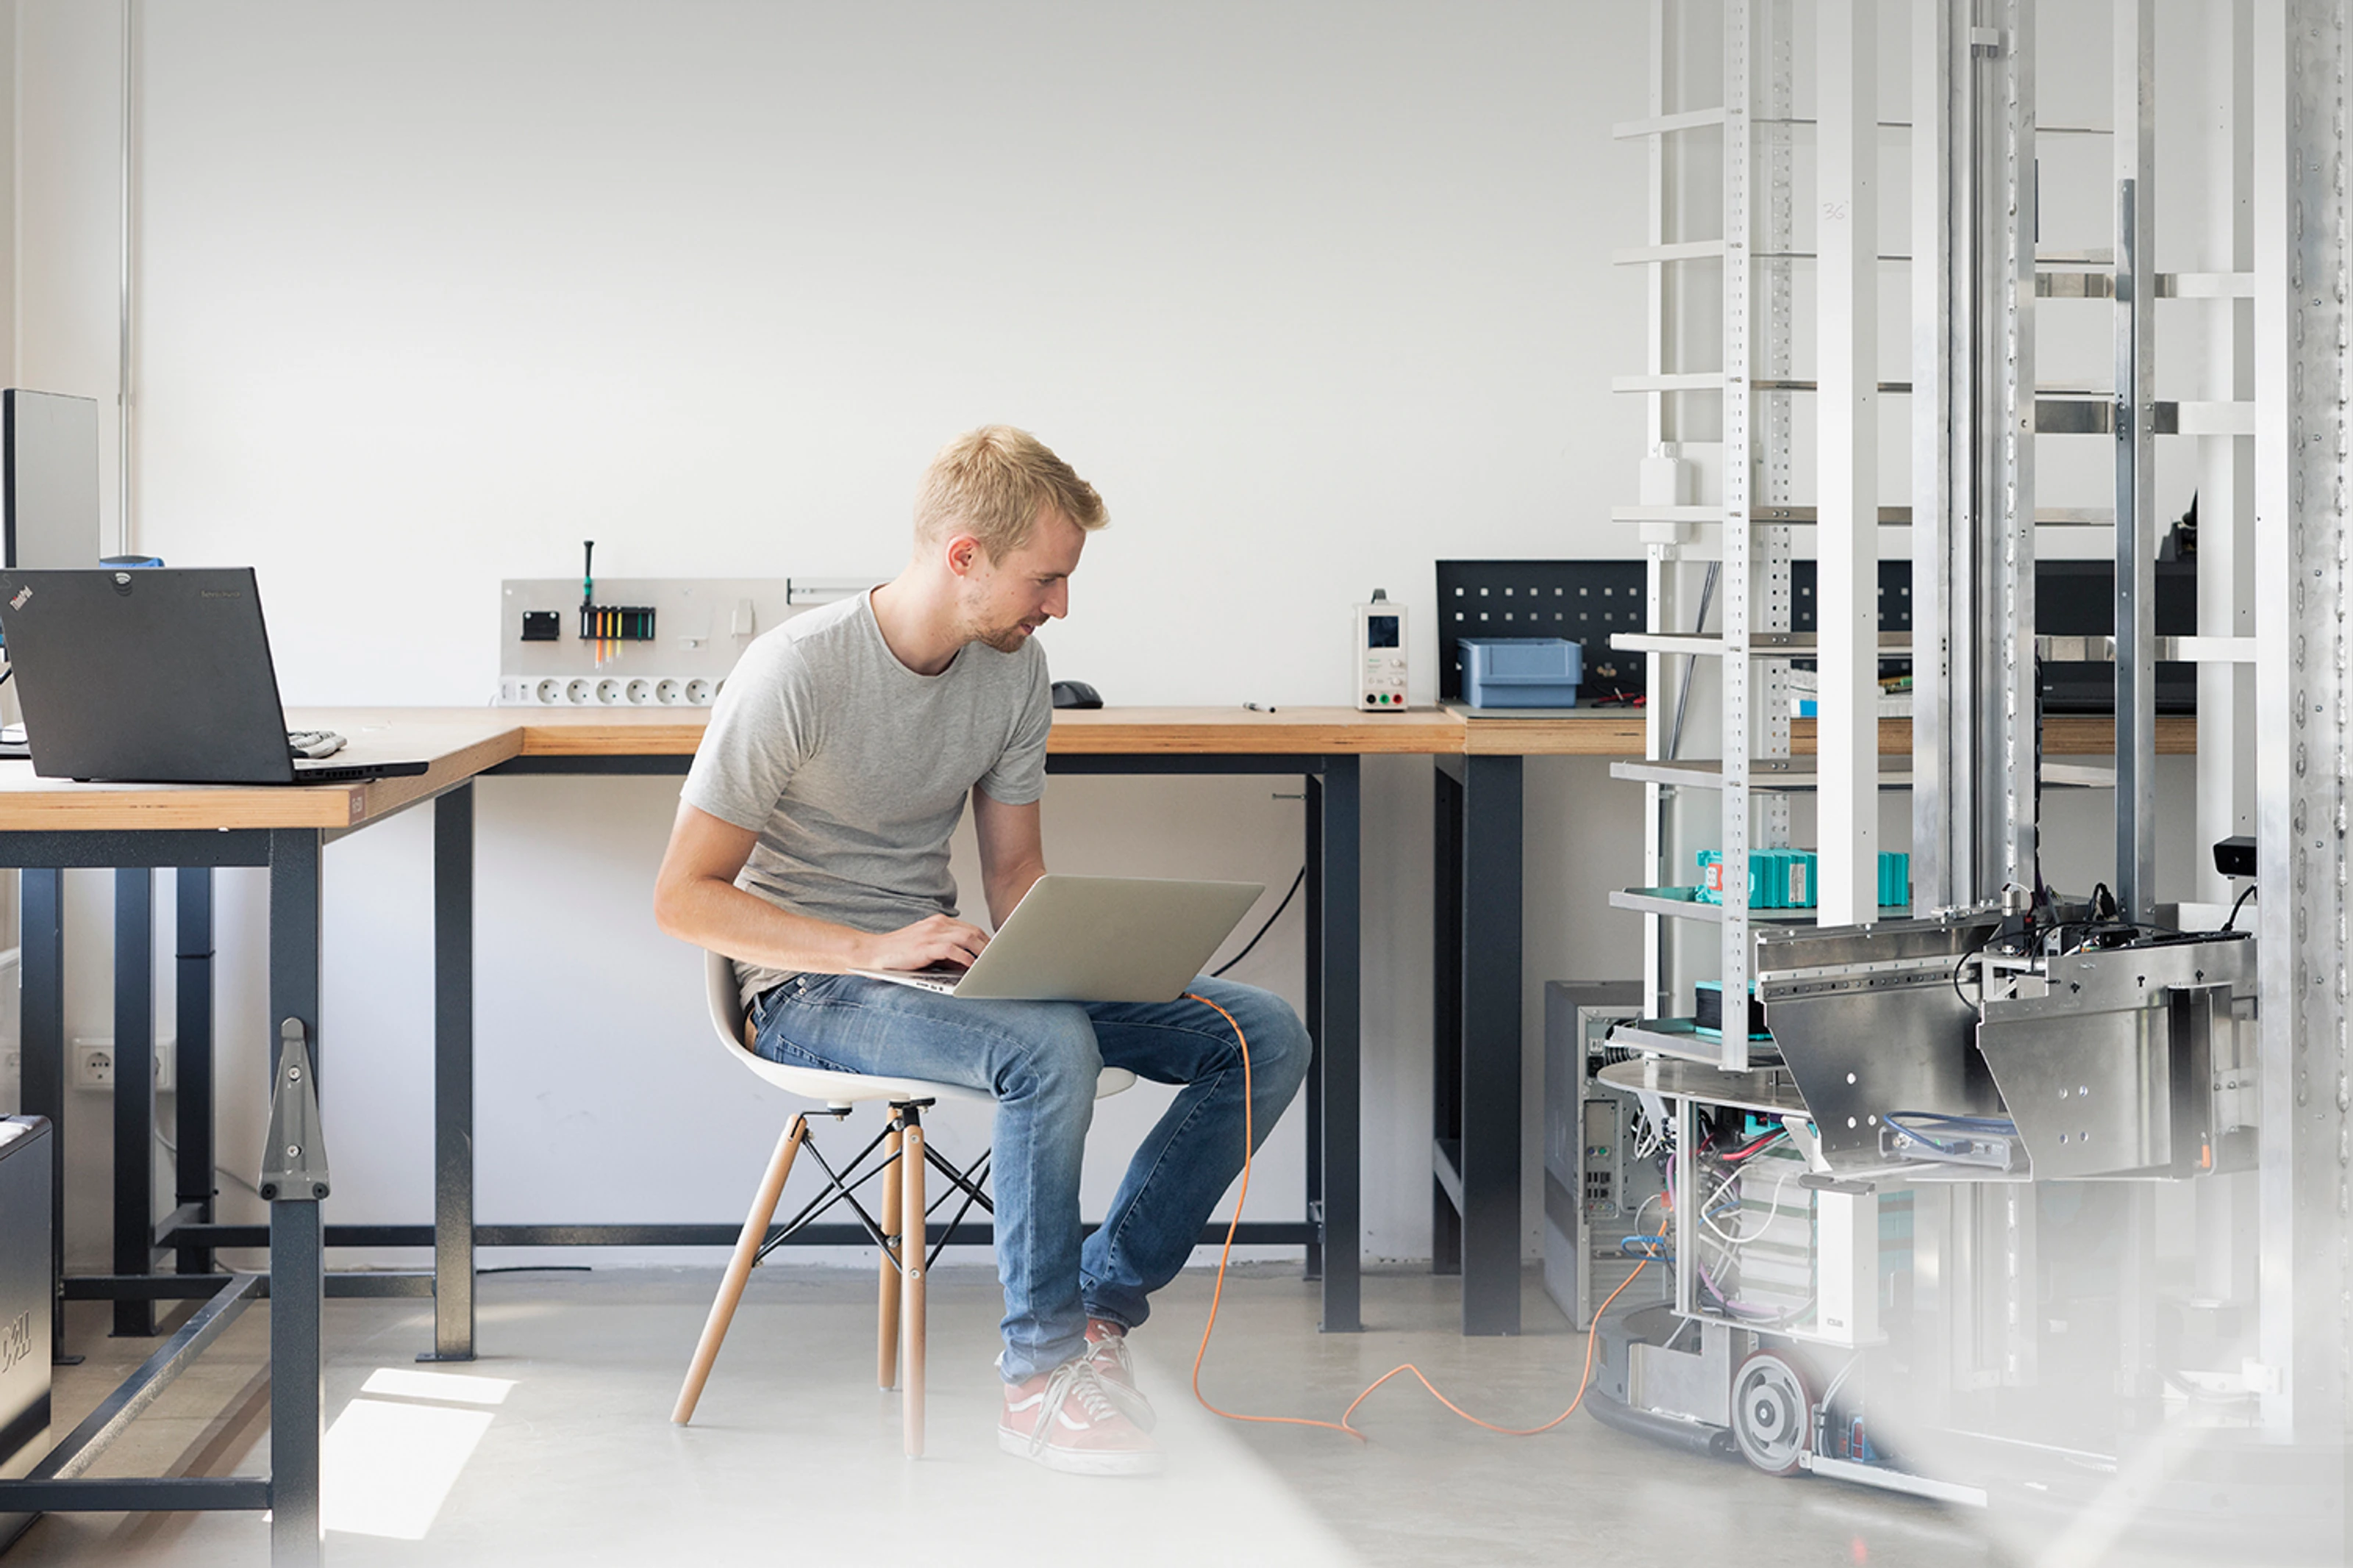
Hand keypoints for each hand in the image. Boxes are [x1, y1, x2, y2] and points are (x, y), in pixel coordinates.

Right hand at [860, 915, 990, 971]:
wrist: (872, 953)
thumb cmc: (899, 954)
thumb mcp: (928, 949)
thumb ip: (948, 952)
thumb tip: (970, 964)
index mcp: (939, 922)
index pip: (971, 929)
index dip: (987, 941)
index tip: (998, 953)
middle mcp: (938, 924)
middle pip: (973, 932)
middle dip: (990, 947)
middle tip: (1000, 961)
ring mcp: (931, 933)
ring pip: (967, 938)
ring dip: (982, 952)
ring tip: (991, 965)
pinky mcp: (925, 946)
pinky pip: (952, 950)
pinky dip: (965, 959)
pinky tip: (972, 968)